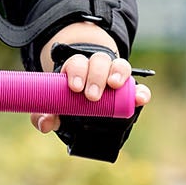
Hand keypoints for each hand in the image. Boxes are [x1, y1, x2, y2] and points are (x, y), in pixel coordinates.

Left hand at [30, 42, 149, 135]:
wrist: (87, 105)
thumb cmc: (69, 103)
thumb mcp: (56, 108)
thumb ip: (45, 115)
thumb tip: (44, 123)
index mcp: (77, 69)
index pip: (77, 63)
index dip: (77, 71)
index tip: (75, 87)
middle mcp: (98, 68)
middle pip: (99, 61)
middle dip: (95, 76)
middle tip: (91, 96)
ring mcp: (116, 76)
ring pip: (119, 65)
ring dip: (118, 73)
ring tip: (114, 86)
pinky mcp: (130, 90)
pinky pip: (138, 88)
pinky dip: (140, 92)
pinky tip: (140, 99)